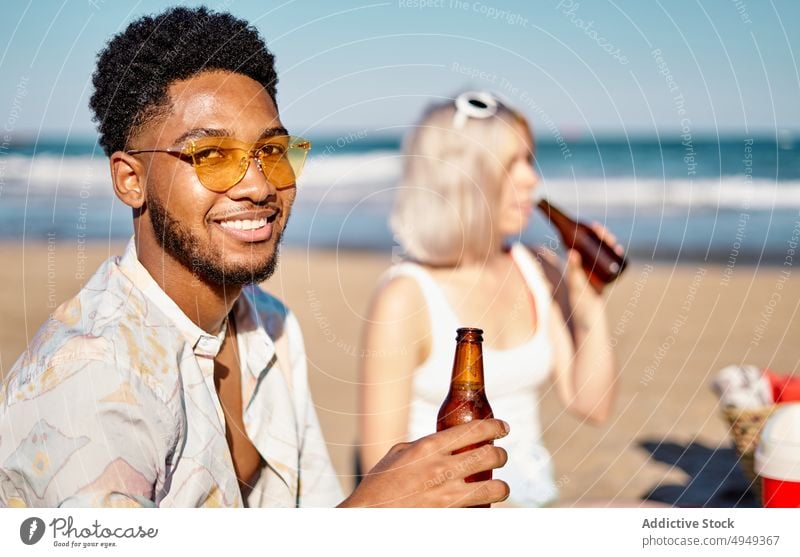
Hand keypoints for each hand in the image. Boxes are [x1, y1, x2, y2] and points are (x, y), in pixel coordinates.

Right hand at [340, 419, 509, 507]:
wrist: (369, 517)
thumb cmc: (379, 485)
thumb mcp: (398, 455)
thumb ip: (423, 446)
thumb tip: (443, 444)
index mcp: (429, 447)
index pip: (474, 430)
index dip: (495, 427)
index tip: (503, 428)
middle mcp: (441, 469)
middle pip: (490, 455)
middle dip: (501, 454)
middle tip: (500, 455)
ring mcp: (447, 496)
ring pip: (494, 487)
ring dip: (501, 486)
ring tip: (499, 486)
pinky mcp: (450, 516)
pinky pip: (478, 510)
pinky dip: (483, 508)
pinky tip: (481, 506)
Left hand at [566, 222, 624, 296]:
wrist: (588, 312)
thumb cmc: (579, 297)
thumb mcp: (577, 282)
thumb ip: (574, 269)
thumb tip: (571, 252)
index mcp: (577, 260)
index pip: (584, 241)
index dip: (590, 232)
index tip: (594, 226)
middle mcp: (586, 261)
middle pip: (596, 244)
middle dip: (603, 237)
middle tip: (607, 235)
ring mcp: (595, 267)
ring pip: (604, 251)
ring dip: (609, 244)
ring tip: (613, 243)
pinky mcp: (603, 274)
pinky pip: (609, 261)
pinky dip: (614, 254)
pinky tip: (618, 250)